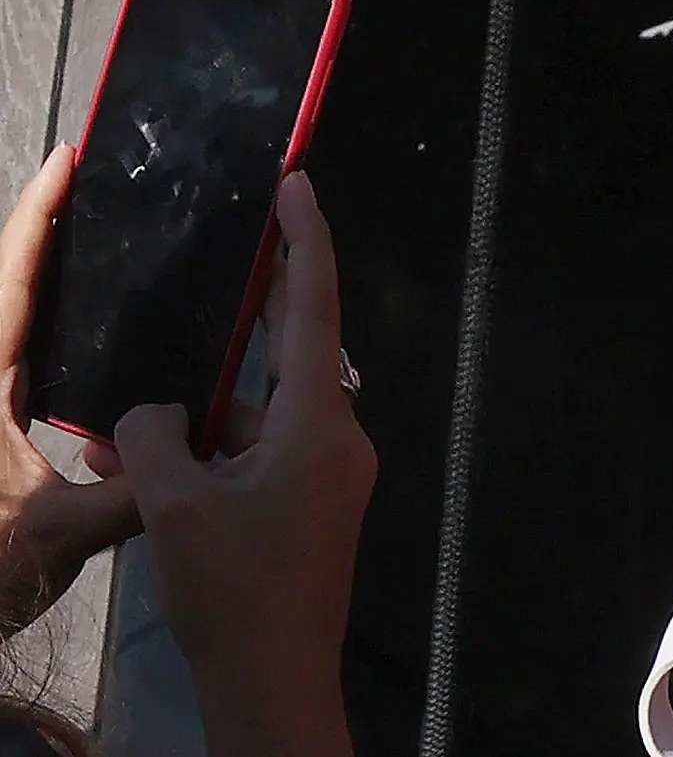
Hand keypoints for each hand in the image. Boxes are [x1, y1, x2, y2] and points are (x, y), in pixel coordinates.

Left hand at [0, 146, 136, 635]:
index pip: (9, 282)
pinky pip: (19, 361)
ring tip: (107, 238)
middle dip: (47, 232)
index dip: (36, 218)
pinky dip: (50, 328)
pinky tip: (96, 331)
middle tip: (102, 183)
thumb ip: (138, 489)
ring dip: (47, 279)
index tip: (66, 158)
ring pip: (11, 327)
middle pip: (8, 290)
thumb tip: (212, 455)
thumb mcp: (62, 534)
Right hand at [110, 175, 368, 756]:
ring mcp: (329, 474)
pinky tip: (155, 462)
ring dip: (211, 409)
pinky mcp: (312, 506)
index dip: (305, 242)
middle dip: (254, 311)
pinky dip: (215, 451)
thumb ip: (154, 439)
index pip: (312, 310)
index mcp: (318, 422)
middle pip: (293, 354)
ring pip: (264, 415)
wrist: (275, 682)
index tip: (299, 185)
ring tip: (140, 410)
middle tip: (232, 250)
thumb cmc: (234, 591)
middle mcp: (337, 437)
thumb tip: (155, 410)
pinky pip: (261, 454)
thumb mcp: (173, 508)